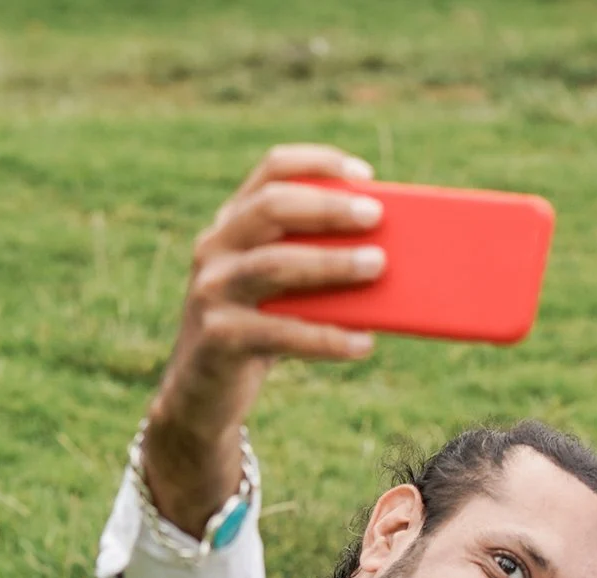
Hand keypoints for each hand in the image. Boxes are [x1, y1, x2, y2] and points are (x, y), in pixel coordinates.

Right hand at [142, 144, 387, 534]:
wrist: (203, 395)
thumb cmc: (260, 330)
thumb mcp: (282, 290)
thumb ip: (316, 264)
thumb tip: (392, 257)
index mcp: (233, 223)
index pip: (271, 170)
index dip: (318, 163)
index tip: (365, 176)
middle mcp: (215, 247)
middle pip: (271, 208)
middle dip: (327, 208)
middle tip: (376, 216)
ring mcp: (212, 291)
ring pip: (275, 265)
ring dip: (331, 264)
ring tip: (378, 265)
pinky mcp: (219, 338)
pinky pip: (281, 333)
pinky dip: (327, 338)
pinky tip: (365, 343)